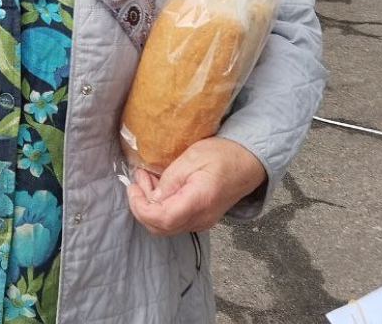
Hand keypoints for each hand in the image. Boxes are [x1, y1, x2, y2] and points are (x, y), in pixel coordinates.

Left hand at [124, 137, 267, 235]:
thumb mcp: (194, 156)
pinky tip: (159, 189)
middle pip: (160, 227)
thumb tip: (152, 197)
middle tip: (137, 181)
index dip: (141, 208)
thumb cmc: (224, 154)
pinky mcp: (202, 219)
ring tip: (145, 180)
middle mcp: (200, 218)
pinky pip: (175, 221)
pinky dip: (162, 208)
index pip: (161, 219)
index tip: (132, 189)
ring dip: (150, 207)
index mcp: (198, 201)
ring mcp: (202, 222)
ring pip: (166, 226)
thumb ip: (171, 178)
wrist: (249, 162)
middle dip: (142, 206)